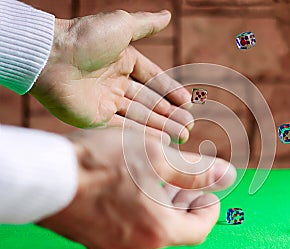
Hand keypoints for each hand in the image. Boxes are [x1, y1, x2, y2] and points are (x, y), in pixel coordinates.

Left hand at [30, 10, 192, 143]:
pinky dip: (143, 134)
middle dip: (170, 114)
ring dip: (161, 126)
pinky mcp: (95, 118)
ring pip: (140, 116)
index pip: (153, 79)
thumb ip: (146, 25)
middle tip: (188, 125)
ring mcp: (106, 102)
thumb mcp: (122, 25)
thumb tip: (168, 15)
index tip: (187, 102)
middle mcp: (116, 82)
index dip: (170, 91)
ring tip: (183, 135)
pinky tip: (161, 140)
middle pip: (149, 101)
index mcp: (123, 61)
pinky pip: (124, 128)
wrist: (51, 56)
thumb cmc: (86, 37)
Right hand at [38, 128, 235, 248]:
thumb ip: (194, 170)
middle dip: (182, 201)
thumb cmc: (102, 164)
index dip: (208, 207)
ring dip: (158, 204)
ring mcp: (111, 245)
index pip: (200, 228)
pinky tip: (127, 185)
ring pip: (148, 226)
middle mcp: (137, 245)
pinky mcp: (93, 238)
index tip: (205, 190)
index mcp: (158, 229)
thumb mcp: (156, 157)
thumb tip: (227, 175)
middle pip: (173, 227)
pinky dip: (135, 209)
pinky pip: (124, 227)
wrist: (46, 178)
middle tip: (180, 178)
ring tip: (154, 176)